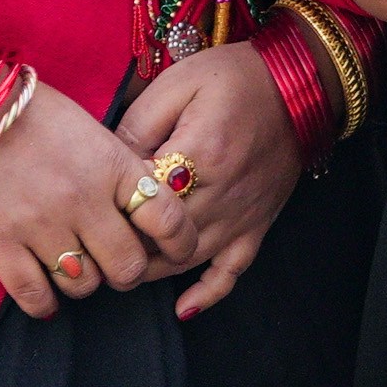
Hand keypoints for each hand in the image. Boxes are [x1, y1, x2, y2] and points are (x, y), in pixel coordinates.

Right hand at [0, 81, 170, 316]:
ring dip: (84, 285)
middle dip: (126, 272)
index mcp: (114, 166)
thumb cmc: (35, 115)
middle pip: (128, 266)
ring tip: (73, 271)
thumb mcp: (93, 133)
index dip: (180, 244)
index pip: (168, 219)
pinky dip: (44, 304)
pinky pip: (34, 294)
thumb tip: (146, 212)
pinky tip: (45, 298)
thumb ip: (119, 173)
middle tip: (114, 266)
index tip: (177, 253)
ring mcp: (40, 223)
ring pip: (84, 286)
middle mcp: (84, 199)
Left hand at [109, 42, 307, 318]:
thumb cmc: (234, 77)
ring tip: (118, 269)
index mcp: (200, 153)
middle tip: (90, 242)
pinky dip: (209, 293)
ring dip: (149, 271)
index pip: (141, 197)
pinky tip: (183, 309)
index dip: (111, 204)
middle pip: (159, 238)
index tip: (87, 200)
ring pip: (187, 261)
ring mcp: (242, 214)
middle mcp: (222, 193)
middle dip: (122, 245)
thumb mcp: (177, 83)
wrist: (300, 83)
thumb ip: (139, 125)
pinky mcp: (258, 223)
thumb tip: (105, 163)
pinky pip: (233, 269)